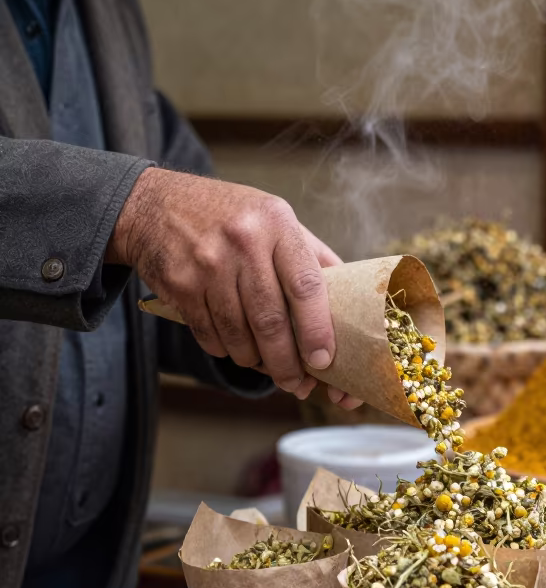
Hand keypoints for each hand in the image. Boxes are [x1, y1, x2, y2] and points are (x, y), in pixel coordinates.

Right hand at [108, 167, 360, 404]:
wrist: (155, 204)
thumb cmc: (230, 215)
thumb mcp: (275, 217)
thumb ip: (311, 256)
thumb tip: (348, 299)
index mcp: (277, 224)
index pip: (305, 285)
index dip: (317, 329)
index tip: (324, 360)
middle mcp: (243, 242)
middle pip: (271, 320)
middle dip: (286, 362)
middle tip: (296, 383)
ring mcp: (207, 264)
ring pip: (239, 334)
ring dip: (255, 361)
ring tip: (265, 366)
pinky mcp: (180, 284)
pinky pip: (209, 334)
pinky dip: (225, 350)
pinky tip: (233, 346)